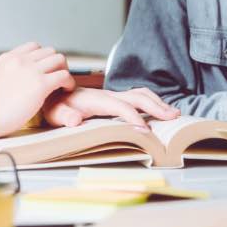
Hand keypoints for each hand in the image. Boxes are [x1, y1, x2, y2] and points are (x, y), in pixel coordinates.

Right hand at [0, 42, 74, 137]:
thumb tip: (19, 76)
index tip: (45, 71)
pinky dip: (69, 82)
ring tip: (62, 85)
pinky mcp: (41, 84)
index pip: (34, 47)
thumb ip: (10, 73)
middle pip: (49, 51)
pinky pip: (64, 76)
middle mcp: (20, 60)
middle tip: (57, 79)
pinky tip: (65, 91)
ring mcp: (31, 70)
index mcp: (8, 57)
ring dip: (64, 71)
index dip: (43, 58)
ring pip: (59, 60)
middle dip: (56, 64)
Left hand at [42, 87, 180, 130]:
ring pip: (141, 94)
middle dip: (156, 107)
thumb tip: (75, 120)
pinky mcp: (114, 99)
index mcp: (97, 99)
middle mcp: (108, 95)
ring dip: (158, 103)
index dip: (133, 118)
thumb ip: (64, 116)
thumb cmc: (54, 106)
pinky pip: (137, 98)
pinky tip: (160, 111)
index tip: (145, 131)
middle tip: (174, 117)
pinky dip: (152, 103)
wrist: (52, 94)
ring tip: (174, 114)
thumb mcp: (54, 113)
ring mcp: (112, 96)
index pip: (121, 107)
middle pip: (138, 97)